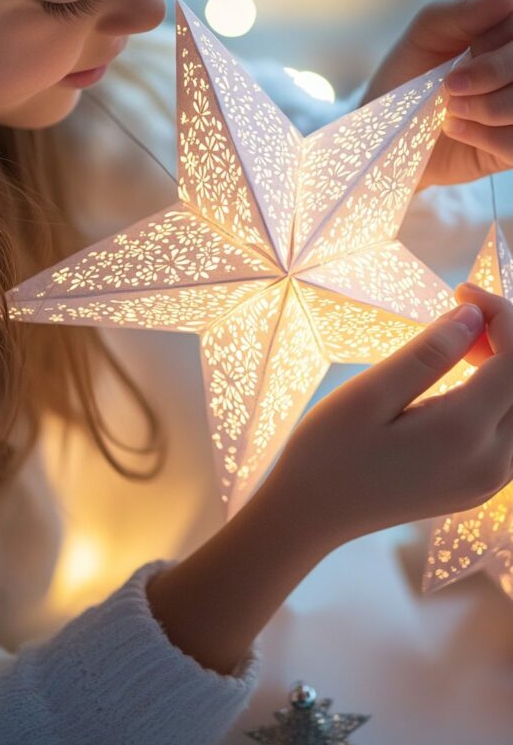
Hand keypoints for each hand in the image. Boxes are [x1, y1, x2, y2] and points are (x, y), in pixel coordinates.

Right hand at [146, 287, 512, 676]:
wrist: (311, 515)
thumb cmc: (329, 450)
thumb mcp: (370, 393)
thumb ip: (429, 354)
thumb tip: (475, 316)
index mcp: (463, 435)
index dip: (500, 317)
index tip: (462, 290)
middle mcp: (491, 463)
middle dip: (506, 339)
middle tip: (459, 311)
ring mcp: (489, 481)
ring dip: (505, 367)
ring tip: (460, 343)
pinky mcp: (480, 487)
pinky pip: (509, 431)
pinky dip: (497, 395)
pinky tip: (462, 378)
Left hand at [361, 0, 512, 188]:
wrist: (387, 129)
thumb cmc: (409, 75)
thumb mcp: (427, 34)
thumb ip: (464, 12)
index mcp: (509, 34)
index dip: (497, 41)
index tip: (468, 50)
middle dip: (492, 73)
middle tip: (451, 85)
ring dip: (487, 107)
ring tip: (450, 110)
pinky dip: (486, 138)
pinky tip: (457, 129)